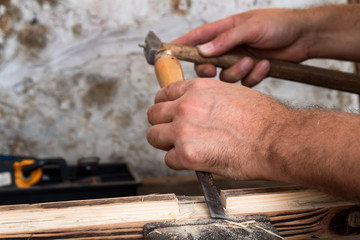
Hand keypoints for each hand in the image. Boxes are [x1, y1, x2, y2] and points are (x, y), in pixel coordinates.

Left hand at [146, 78, 292, 180]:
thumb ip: (206, 99)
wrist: (278, 139)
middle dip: (162, 125)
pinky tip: (196, 161)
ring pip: (154, 136)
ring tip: (185, 149)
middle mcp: (186, 105)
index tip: (170, 115)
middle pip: (153, 115)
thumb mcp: (231, 93)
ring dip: (167, 144)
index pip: (163, 94)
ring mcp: (184, 129)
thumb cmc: (263, 119)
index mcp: (197, 88)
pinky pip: (169, 160)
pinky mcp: (188, 154)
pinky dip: (180, 163)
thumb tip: (195, 109)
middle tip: (174, 134)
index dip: (165, 107)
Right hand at [174, 9, 311, 86]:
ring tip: (253, 61)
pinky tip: (265, 65)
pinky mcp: (250, 73)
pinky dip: (254, 76)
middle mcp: (229, 47)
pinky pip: (243, 83)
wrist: (304, 37)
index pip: (198, 38)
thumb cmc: (279, 24)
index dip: (182, 45)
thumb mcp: (251, 27)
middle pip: (206, 64)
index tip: (168, 52)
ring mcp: (239, 61)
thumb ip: (225, 40)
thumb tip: (203, 51)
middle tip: (212, 69)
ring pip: (225, 76)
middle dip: (209, 69)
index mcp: (225, 30)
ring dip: (238, 71)